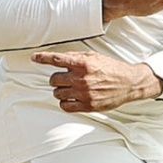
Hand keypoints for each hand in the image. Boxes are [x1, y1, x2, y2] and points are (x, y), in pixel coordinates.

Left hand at [34, 51, 162, 112]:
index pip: (57, 60)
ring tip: (70, 88)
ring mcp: (84, 94)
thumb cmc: (111, 68)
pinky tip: (71, 98)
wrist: (128, 83)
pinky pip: (65, 106)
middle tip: (65, 78)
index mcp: (83, 64)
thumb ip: (76, 57)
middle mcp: (82, 79)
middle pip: (54, 80)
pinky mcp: (87, 106)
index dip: (43, 58)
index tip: (34, 57)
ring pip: (57, 94)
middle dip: (57, 78)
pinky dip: (64, 102)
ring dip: (60, 90)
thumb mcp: (94, 57)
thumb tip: (59, 59)